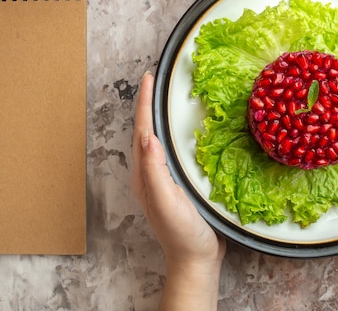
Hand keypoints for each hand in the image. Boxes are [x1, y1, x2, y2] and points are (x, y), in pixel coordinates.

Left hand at [132, 72, 224, 309]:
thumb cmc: (182, 233)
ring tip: (162, 98)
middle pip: (145, 131)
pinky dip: (170, 133)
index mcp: (145, 175)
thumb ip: (155, 170)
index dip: (144, 103)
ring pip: (155, 140)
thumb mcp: (166, 201)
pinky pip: (169, 151)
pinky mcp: (176, 184)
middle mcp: (149, 174)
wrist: (196, 260)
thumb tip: (146, 135)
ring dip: (156, 117)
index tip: (149, 78)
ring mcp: (162, 179)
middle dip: (147, 105)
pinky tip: (180, 131)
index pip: (142, 131)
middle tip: (154, 81)